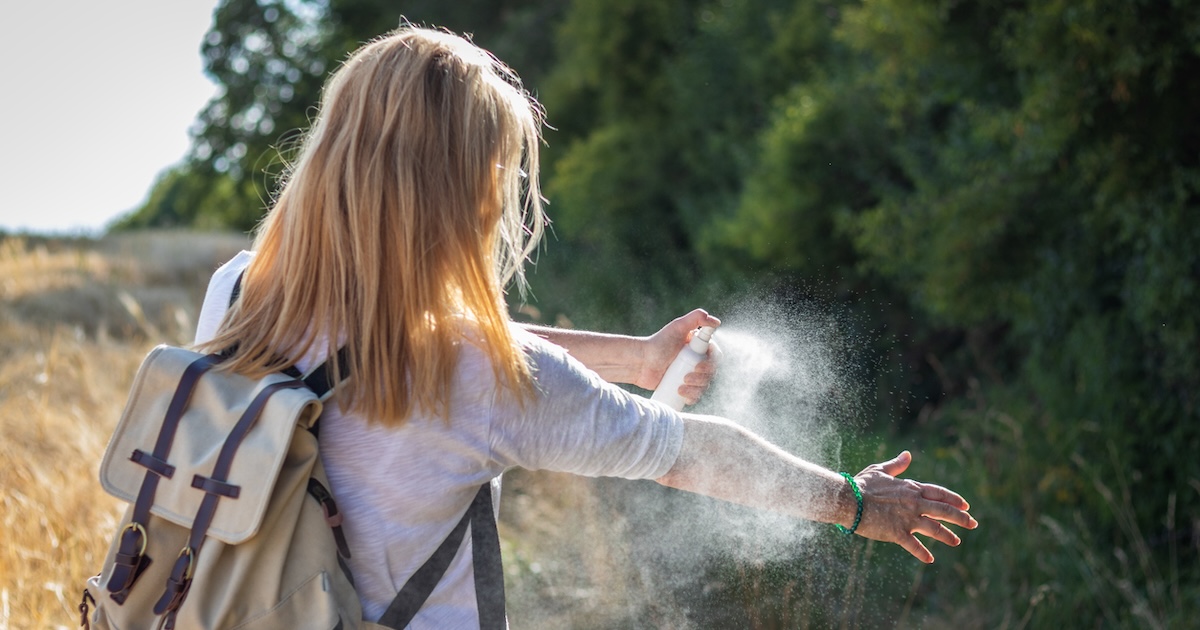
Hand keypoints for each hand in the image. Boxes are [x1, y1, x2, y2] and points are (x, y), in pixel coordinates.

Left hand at [636, 309, 721, 403]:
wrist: (640, 362)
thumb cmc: (658, 343)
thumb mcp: (678, 327)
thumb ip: (697, 318)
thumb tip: (717, 322)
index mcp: (699, 348)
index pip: (715, 357)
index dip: (711, 363)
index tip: (698, 365)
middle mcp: (697, 361)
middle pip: (711, 373)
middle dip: (701, 378)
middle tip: (686, 377)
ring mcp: (690, 375)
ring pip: (704, 386)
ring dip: (696, 389)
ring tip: (680, 386)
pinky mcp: (683, 388)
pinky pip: (695, 396)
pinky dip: (692, 397)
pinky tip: (682, 395)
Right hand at [848, 451, 977, 562]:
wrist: (847, 499)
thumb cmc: (862, 484)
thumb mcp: (880, 471)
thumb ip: (897, 464)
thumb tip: (908, 454)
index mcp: (911, 488)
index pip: (939, 493)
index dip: (954, 499)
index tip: (966, 505)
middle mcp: (914, 503)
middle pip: (944, 511)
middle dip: (961, 518)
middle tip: (973, 524)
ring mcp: (907, 519)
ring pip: (934, 528)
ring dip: (948, 536)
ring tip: (957, 542)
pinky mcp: (897, 533)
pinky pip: (914, 545)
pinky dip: (922, 553)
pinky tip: (930, 559)